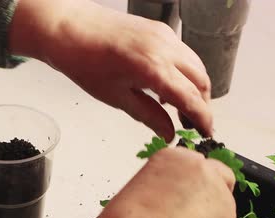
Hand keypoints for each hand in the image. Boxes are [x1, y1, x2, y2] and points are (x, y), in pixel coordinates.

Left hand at [9, 0, 211, 141]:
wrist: (67, 29)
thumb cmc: (84, 62)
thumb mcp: (117, 98)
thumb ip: (149, 116)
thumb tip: (168, 133)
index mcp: (154, 69)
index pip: (191, 99)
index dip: (203, 119)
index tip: (206, 133)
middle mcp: (165, 48)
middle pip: (201, 80)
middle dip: (202, 104)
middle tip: (191, 124)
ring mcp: (164, 35)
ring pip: (195, 65)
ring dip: (194, 87)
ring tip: (179, 107)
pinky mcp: (159, 28)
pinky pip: (183, 52)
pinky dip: (183, 71)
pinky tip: (167, 85)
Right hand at [75, 147, 235, 217]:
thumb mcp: (139, 189)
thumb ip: (162, 188)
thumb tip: (167, 203)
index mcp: (174, 157)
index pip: (194, 165)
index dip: (189, 185)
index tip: (181, 199)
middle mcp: (200, 167)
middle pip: (220, 177)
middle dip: (211, 195)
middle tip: (193, 216)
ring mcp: (218, 191)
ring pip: (224, 206)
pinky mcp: (228, 217)